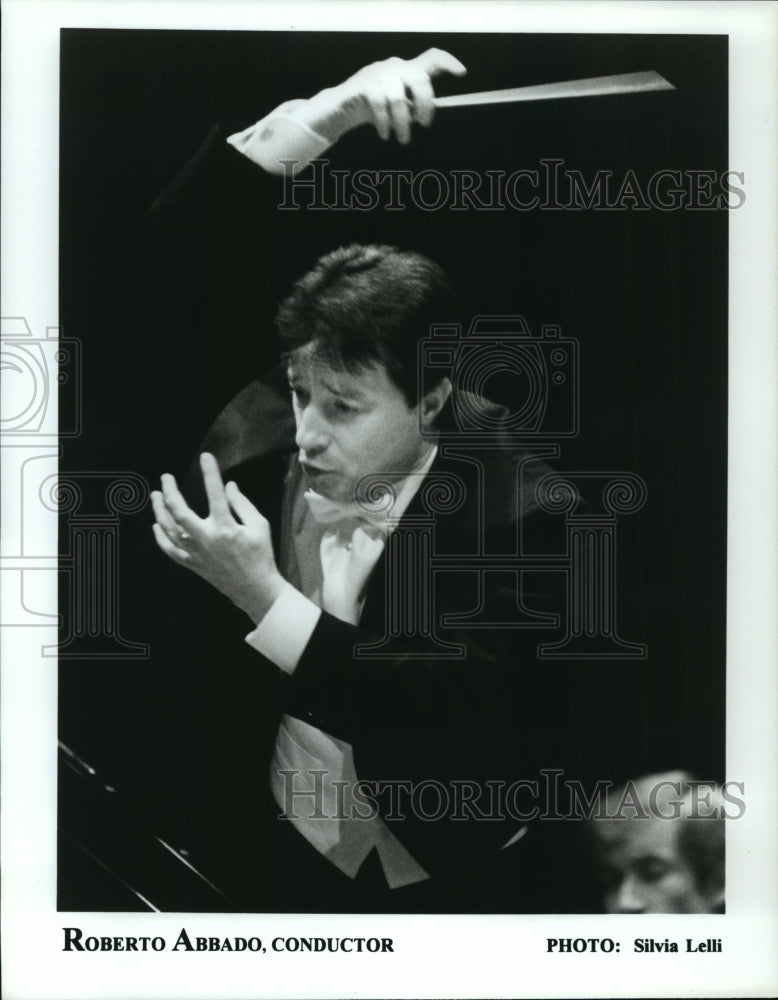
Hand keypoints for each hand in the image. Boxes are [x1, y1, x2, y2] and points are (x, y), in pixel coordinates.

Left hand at [151, 452, 284, 623]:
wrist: (255, 588)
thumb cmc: (261, 556)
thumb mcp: (260, 526)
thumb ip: (243, 504)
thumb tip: (228, 486)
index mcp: (226, 528)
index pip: (215, 494)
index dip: (210, 473)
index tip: (205, 457)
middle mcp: (206, 539)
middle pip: (179, 512)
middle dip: (170, 492)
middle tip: (166, 477)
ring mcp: (196, 553)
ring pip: (169, 530)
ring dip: (159, 511)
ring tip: (155, 496)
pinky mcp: (192, 564)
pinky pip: (170, 550)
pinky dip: (160, 538)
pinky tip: (156, 526)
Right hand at [308, 47, 466, 144]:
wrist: (339, 109)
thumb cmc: (372, 109)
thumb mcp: (397, 107)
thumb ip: (414, 106)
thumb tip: (427, 113)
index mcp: (406, 70)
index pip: (431, 58)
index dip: (447, 63)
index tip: (461, 74)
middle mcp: (394, 66)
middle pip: (419, 78)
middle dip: (425, 104)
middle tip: (425, 124)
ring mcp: (377, 73)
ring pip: (399, 96)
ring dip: (402, 122)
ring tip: (402, 138)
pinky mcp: (362, 83)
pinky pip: (379, 103)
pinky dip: (384, 122)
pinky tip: (385, 134)